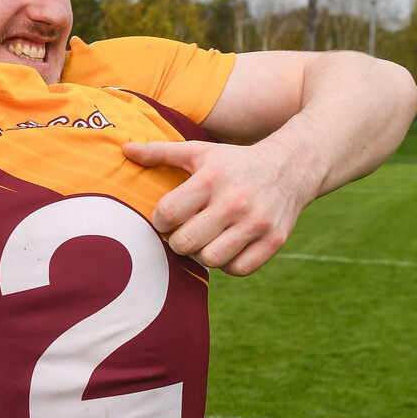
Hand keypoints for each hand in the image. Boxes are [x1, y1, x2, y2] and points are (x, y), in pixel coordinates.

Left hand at [123, 138, 311, 276]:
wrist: (292, 166)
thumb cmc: (234, 162)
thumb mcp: (199, 151)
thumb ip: (160, 152)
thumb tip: (124, 148)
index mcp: (212, 179)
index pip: (167, 214)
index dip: (160, 220)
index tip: (168, 217)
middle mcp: (235, 202)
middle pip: (185, 243)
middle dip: (178, 240)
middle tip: (184, 231)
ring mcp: (257, 223)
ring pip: (211, 259)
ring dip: (202, 254)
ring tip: (204, 239)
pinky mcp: (275, 240)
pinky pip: (238, 269)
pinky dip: (228, 264)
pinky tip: (226, 247)